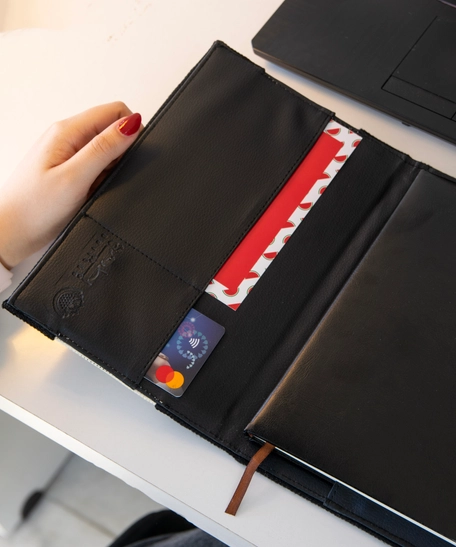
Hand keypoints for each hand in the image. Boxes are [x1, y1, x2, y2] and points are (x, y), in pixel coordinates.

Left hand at [0, 102, 141, 268]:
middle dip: (123, 151)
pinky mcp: (70, 172)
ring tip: (97, 187)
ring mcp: (69, 155)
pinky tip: (93, 193)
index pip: (114, 111)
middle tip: (107, 176)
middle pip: (111, 129)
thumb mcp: (75, 177)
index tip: (130, 155)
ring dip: (112, 168)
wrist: (12, 233)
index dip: (131, 129)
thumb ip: (104, 149)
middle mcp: (67, 138)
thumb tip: (131, 125)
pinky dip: (103, 179)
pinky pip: (98, 168)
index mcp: (67, 131)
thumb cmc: (33, 207)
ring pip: (107, 150)